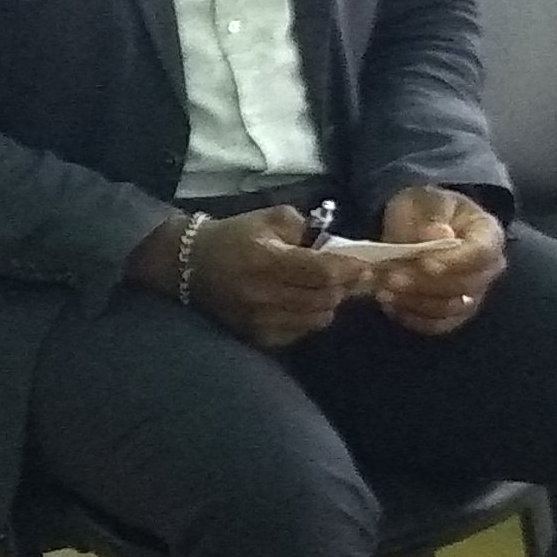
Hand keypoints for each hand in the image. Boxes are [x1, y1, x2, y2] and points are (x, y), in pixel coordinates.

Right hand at [131, 206, 361, 347]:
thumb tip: (335, 245)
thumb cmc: (235, 236)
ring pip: (317, 318)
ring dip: (329, 303)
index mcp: (266, 259)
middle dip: (344, 287)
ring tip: (328, 289)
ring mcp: (261, 320)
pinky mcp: (258, 337)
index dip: (348, 270)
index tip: (365, 266)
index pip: (320, 271)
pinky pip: (301, 332)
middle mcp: (264, 294)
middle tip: (352, 276)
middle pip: (324, 298)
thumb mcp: (269, 218)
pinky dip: (311, 318)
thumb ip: (305, 227)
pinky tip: (305, 303)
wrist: (190, 265)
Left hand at [369, 185, 507, 336]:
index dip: (454, 261)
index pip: (482, 253)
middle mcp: (488, 268)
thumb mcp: (422, 201)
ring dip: (414, 301)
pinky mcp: (455, 314)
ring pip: (450, 308)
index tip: (424, 263)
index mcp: (488, 233)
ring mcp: (474, 294)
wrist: (417, 226)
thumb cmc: (425, 210)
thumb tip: (440, 235)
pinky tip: (390, 305)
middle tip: (390, 277)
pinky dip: (413, 317)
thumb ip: (430, 217)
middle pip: (465, 285)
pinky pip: (438, 324)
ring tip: (383, 290)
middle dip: (424, 283)